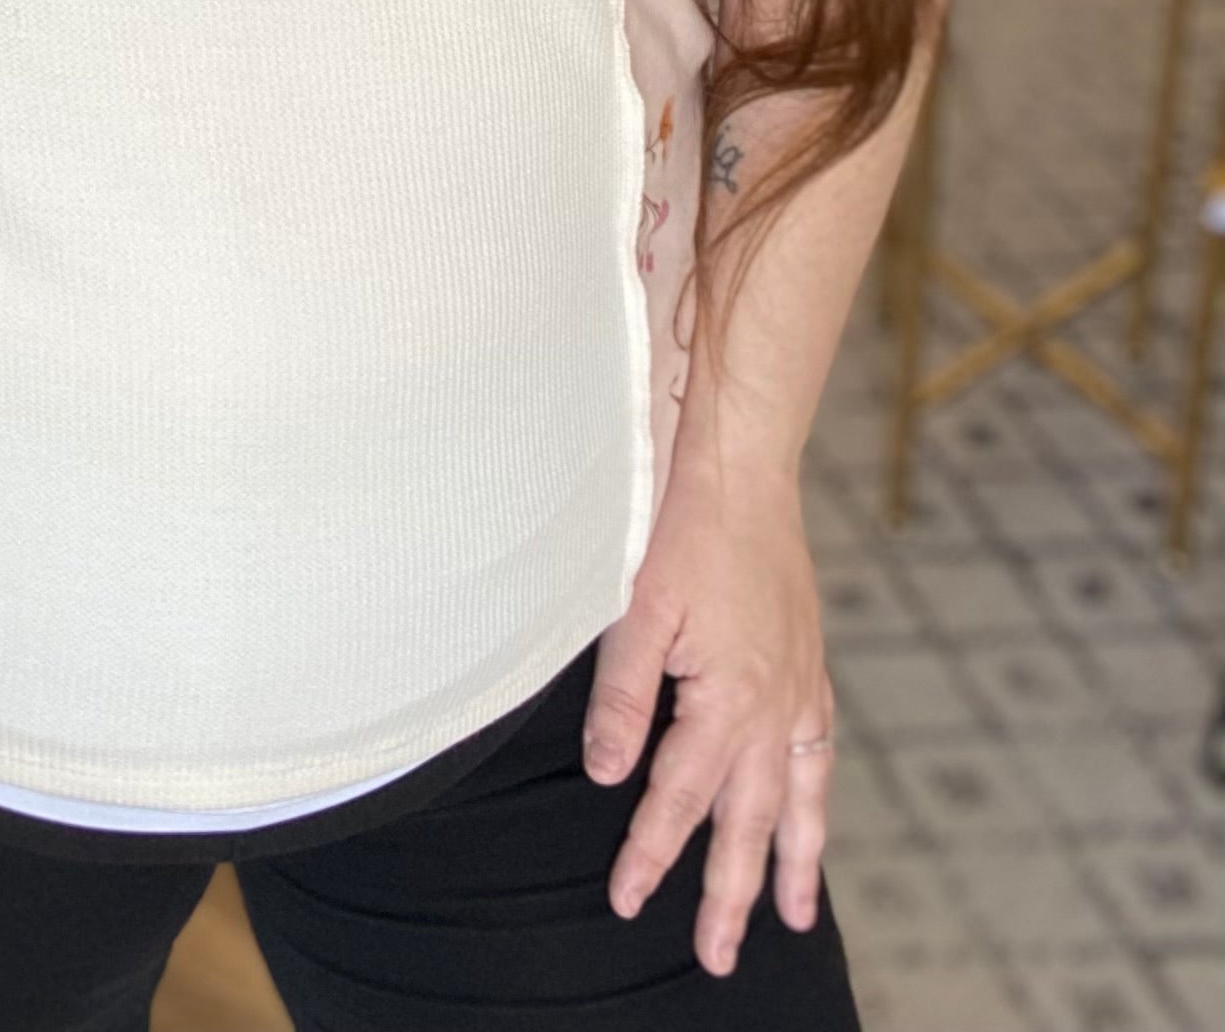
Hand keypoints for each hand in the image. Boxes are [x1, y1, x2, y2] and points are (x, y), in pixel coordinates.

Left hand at [581, 444, 833, 976]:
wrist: (743, 469)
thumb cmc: (684, 528)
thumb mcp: (635, 610)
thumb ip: (622, 699)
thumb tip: (608, 775)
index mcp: (727, 701)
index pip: (680, 800)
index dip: (650, 854)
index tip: (627, 900)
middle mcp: (774, 707)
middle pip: (749, 822)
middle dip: (730, 894)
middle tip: (717, 957)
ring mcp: (799, 686)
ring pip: (800, 797)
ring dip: (793, 861)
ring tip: (791, 917)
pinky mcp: (808, 662)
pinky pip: (820, 750)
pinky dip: (816, 793)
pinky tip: (810, 812)